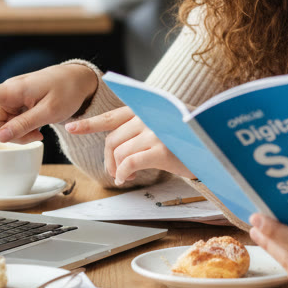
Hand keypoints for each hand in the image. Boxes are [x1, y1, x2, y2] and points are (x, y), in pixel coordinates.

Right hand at [0, 63, 97, 142]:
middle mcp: (9, 93)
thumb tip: (0, 137)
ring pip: (3, 126)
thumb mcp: (49, 111)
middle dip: (10, 134)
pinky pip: (11, 124)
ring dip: (18, 133)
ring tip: (40, 129)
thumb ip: (24, 125)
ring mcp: (13, 100)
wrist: (79, 80)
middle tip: (37, 135)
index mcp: (13, 89)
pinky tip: (38, 127)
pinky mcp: (18, 105)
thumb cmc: (66, 91)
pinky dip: (23, 129)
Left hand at [67, 107, 191, 184]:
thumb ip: (140, 128)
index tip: (71, 127)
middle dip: (109, 160)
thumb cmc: (188, 141)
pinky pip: (129, 163)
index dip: (90, 123)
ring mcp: (155, 132)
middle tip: (115, 172)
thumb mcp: (163, 126)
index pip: (113, 116)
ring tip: (129, 175)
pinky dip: (124, 173)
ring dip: (119, 169)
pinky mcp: (161, 150)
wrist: (215, 149)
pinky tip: (129, 177)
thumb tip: (114, 146)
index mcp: (148, 109)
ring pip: (119, 153)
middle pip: (112, 140)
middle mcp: (150, 116)